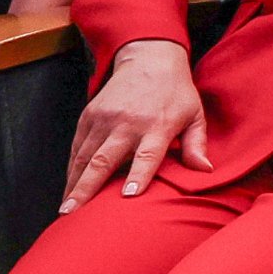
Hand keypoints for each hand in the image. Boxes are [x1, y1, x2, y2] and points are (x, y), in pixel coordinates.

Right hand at [66, 40, 209, 207]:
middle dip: (87, 188)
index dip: (138, 176)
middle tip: (74, 214)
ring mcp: (105, 118)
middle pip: (104, 160)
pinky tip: (69, 188)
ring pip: (84, 156)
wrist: (149, 60)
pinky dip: (72, 168)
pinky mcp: (89, 115)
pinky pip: (77, 147)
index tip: (128, 197)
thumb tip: (205, 171)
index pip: (147, 155)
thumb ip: (197, 145)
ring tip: (66, 209)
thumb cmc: (176, 93)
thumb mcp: (194, 115)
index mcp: (157, 125)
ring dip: (74, 183)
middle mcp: (127, 122)